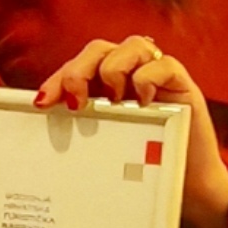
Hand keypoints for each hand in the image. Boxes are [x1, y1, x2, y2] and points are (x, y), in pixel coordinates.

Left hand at [34, 33, 227, 227]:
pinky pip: (164, 64)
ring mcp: (156, 73)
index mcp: (104, 82)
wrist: (186, 182)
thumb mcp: (104, 141)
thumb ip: (81, 128)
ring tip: (113, 100)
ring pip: (131, 45)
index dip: (56, 79)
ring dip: (114, 69)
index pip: (76, 66)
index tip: (41, 103)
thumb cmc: (143, 160)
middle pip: (98, 49)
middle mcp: (129, 70)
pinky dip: (148, 78)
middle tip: (75, 102)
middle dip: (79, 70)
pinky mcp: (181, 82)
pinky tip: (143, 101)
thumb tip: (45, 125)